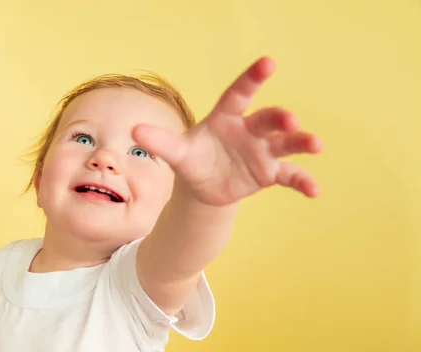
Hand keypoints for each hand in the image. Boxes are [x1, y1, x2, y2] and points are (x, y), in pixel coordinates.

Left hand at [133, 56, 321, 205]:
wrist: (204, 187)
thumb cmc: (192, 160)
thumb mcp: (176, 152)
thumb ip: (160, 141)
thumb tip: (134, 131)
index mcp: (226, 118)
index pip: (239, 94)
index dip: (252, 79)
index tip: (268, 62)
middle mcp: (248, 130)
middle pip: (266, 120)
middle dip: (279, 118)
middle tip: (289, 120)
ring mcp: (261, 151)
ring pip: (285, 143)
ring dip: (301, 142)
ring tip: (315, 144)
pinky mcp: (269, 173)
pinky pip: (289, 176)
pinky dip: (302, 182)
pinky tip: (314, 192)